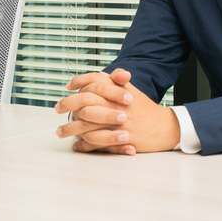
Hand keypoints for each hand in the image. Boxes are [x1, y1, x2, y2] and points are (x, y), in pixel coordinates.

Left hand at [54, 69, 180, 154]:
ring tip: (60, 131)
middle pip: (85, 102)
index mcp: (119, 91)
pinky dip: (84, 145)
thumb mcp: (132, 91)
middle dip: (68, 105)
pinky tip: (77, 145)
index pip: (95, 80)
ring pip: (87, 125)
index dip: (79, 81)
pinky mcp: (119, 139)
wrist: (164, 127)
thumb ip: (117, 81)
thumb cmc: (146, 109)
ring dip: (70, 128)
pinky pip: (96, 143)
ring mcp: (117, 123)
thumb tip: (103, 74)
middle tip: (57, 108)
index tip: (68, 86)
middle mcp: (116, 105)